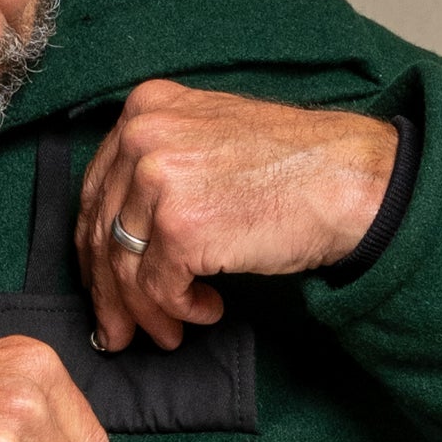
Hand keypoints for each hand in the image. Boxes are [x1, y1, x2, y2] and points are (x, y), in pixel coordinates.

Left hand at [76, 79, 399, 349]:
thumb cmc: (293, 166)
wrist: (348, 178)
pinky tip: (207, 311)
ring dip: (144, 312)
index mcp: (145, 108)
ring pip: (125, 267)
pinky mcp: (180, 226)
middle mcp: (142, 136)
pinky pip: (159, 288)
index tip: (102, 285)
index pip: (97, 191)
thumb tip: (122, 233)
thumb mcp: (209, 137)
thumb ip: (160, 166)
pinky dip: (180, 310)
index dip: (93, 248)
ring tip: (168, 333)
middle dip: (109, 292)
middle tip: (116, 331)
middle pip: (100, 231)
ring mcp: (158, 179)